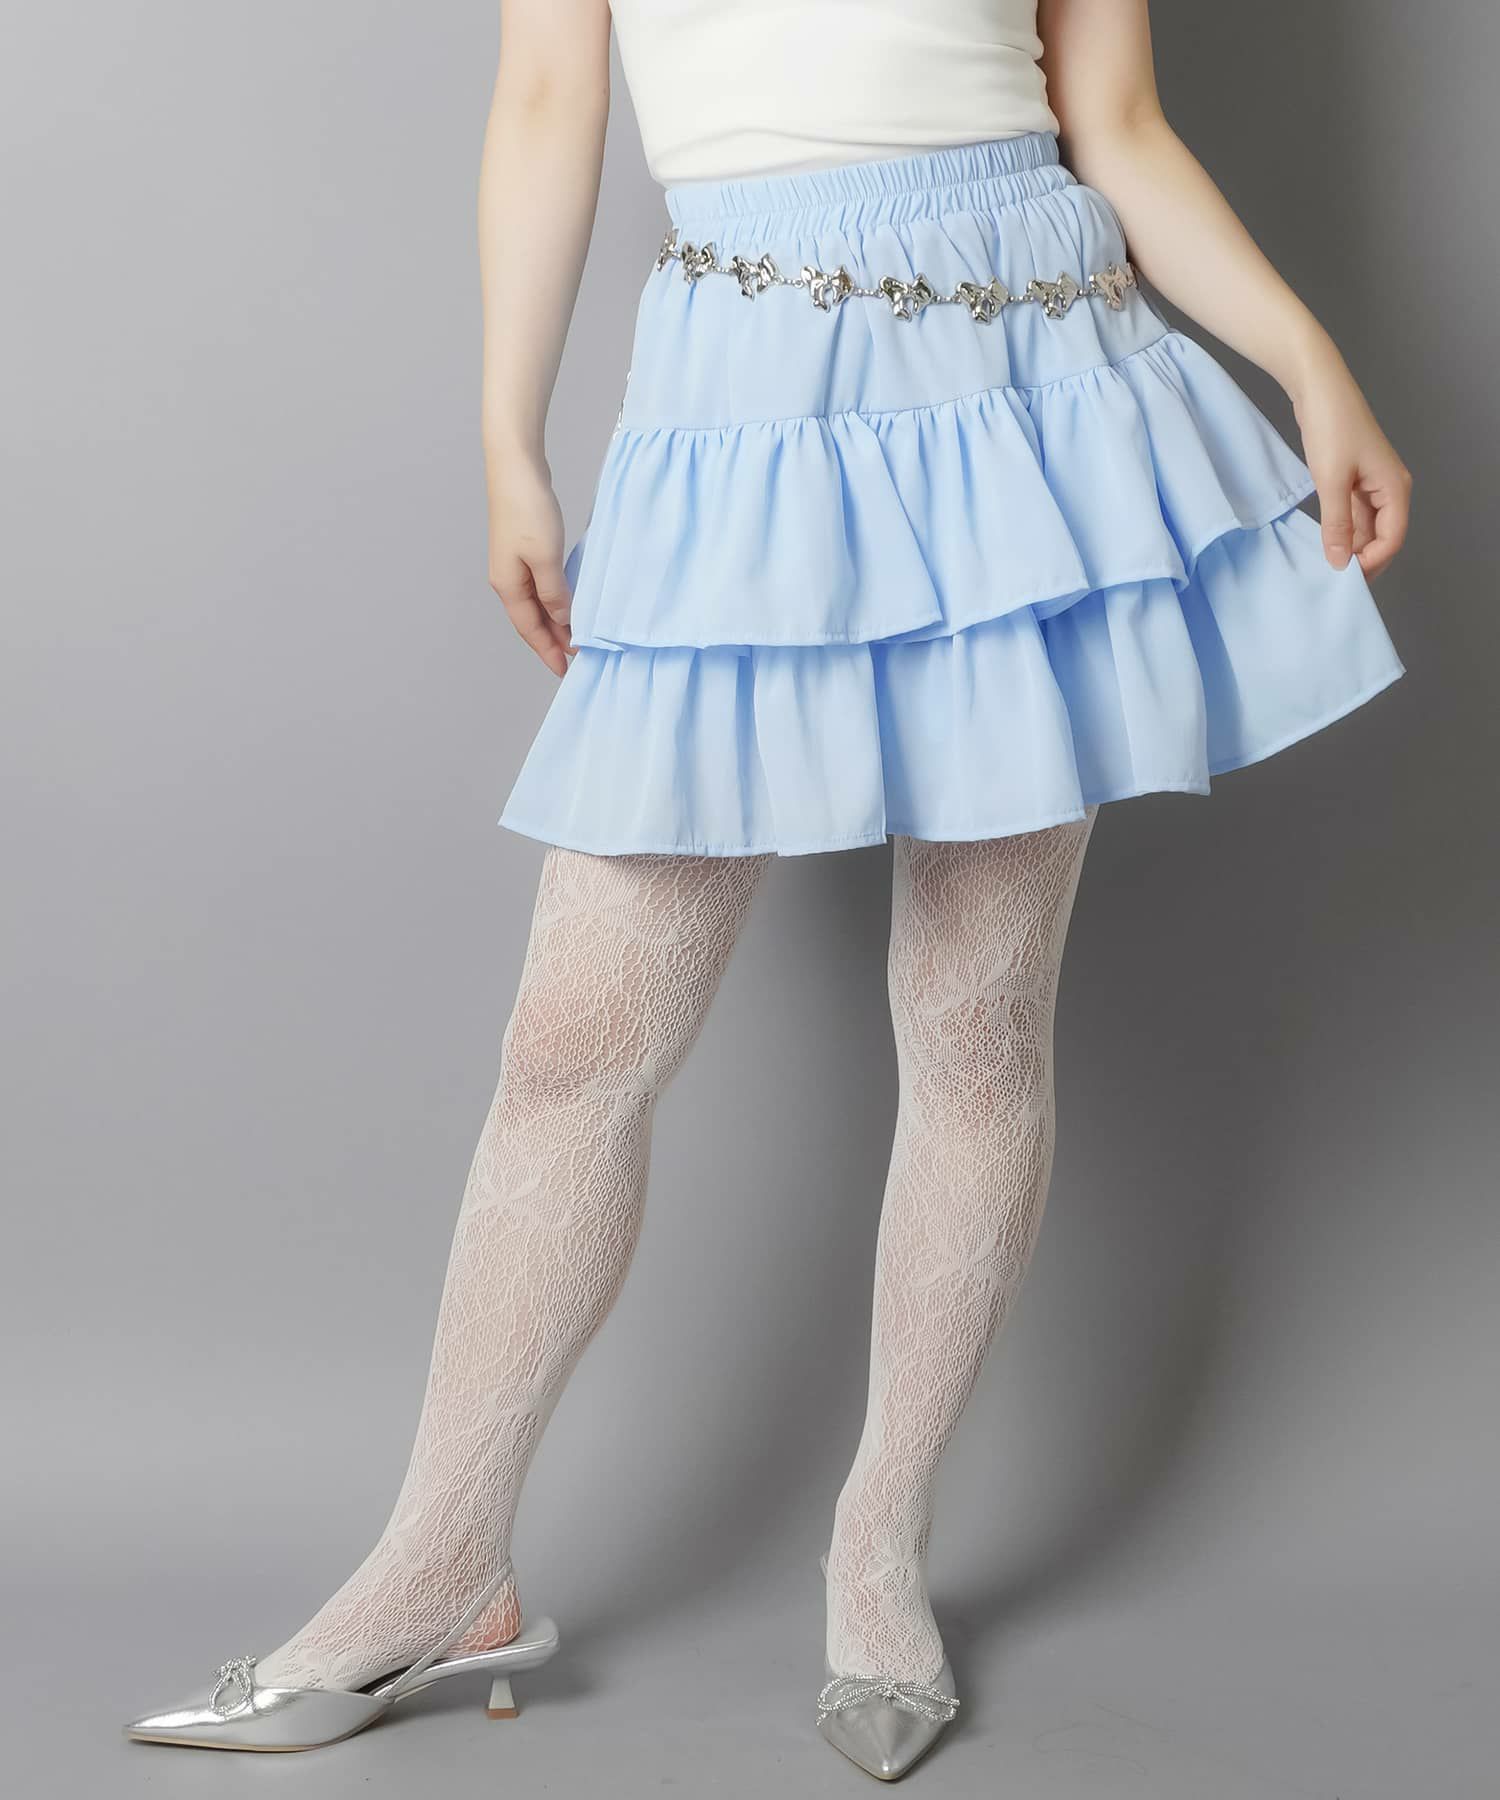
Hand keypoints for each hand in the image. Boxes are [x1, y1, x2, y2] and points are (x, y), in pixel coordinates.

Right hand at [486, 448, 574, 675]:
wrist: (515, 465)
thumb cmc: (526, 507)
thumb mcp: (545, 557)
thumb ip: (554, 593)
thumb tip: (562, 621)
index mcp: (508, 585)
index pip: (530, 630)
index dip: (548, 652)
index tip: (566, 671)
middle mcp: (507, 578)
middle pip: (531, 621)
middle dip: (551, 642)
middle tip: (575, 661)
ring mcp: (514, 563)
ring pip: (536, 604)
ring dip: (554, 623)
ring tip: (574, 639)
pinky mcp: (524, 548)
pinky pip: (540, 586)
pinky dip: (555, 601)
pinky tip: (568, 604)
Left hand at [1291, 357, 1411, 578]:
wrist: (1319, 389)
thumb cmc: (1331, 427)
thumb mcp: (1331, 481)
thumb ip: (1336, 524)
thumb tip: (1340, 562)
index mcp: (1395, 488)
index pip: (1392, 539)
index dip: (1371, 562)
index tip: (1344, 577)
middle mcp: (1390, 489)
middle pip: (1383, 537)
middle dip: (1364, 559)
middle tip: (1335, 580)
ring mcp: (1373, 485)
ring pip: (1368, 528)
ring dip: (1352, 548)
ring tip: (1328, 566)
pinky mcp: (1355, 481)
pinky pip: (1354, 516)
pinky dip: (1343, 531)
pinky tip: (1326, 544)